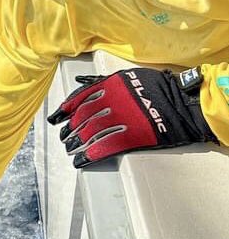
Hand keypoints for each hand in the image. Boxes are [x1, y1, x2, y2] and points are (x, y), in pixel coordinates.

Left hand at [47, 67, 215, 167]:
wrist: (183, 101)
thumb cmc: (156, 86)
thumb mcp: (126, 76)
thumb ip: (102, 80)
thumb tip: (79, 82)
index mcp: (109, 85)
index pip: (78, 99)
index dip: (64, 111)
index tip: (54, 119)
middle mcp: (111, 101)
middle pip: (82, 118)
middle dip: (70, 130)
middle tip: (64, 139)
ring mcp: (121, 119)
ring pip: (90, 133)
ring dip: (77, 143)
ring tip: (71, 150)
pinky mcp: (132, 136)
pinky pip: (105, 147)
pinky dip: (90, 155)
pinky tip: (81, 161)